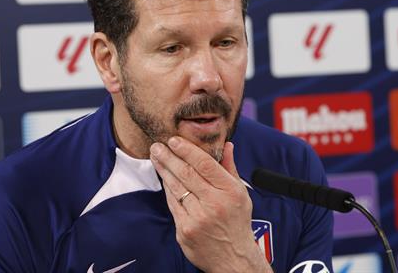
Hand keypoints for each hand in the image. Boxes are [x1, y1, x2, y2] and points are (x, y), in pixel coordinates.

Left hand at [150, 137, 271, 272]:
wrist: (233, 258)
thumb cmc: (237, 222)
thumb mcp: (241, 193)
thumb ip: (230, 168)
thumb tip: (227, 145)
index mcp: (230, 191)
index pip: (205, 165)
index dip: (187, 150)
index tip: (174, 140)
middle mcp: (214, 204)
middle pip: (187, 174)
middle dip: (169, 157)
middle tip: (157, 146)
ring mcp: (198, 218)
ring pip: (176, 188)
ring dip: (164, 171)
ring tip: (156, 158)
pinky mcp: (185, 230)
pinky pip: (173, 204)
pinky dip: (168, 190)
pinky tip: (164, 179)